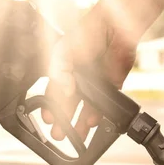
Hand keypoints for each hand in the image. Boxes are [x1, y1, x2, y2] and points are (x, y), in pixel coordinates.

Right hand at [41, 0, 138, 141]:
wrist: (115, 28)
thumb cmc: (87, 33)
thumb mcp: (62, 50)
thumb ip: (58, 71)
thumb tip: (65, 91)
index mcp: (63, 71)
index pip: (53, 94)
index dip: (50, 107)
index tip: (48, 119)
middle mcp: (78, 80)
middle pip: (68, 106)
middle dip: (63, 121)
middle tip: (59, 134)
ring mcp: (94, 85)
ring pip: (85, 109)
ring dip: (80, 123)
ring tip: (76, 137)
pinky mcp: (111, 87)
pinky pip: (104, 106)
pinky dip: (98, 115)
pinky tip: (93, 123)